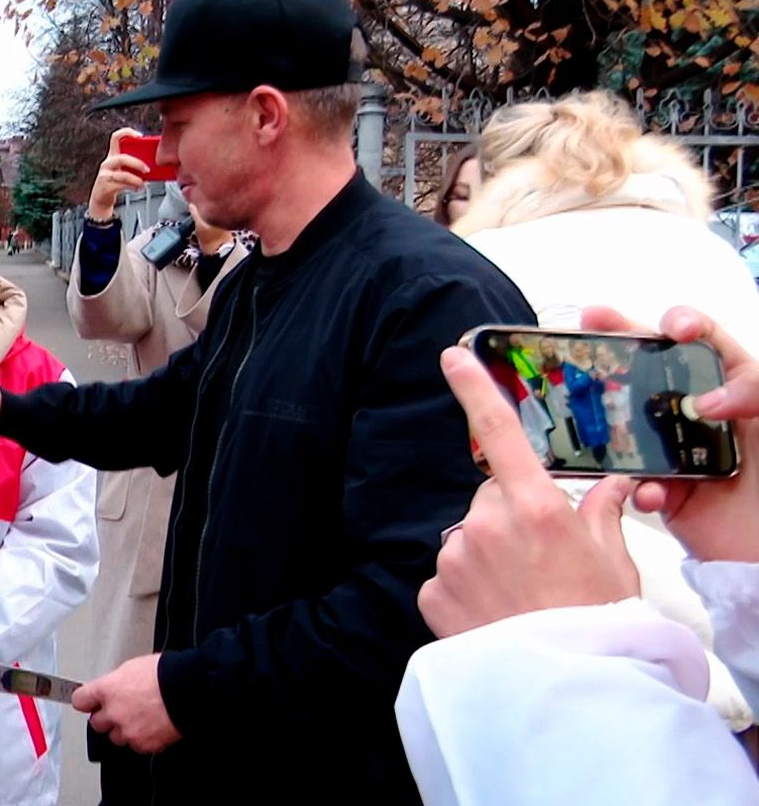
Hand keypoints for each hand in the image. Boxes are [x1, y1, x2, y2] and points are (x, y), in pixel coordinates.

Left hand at [73, 654, 179, 752]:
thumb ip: (115, 683)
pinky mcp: (145, 744)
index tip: (89, 702)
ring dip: (125, 730)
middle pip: (96, 723)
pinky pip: (137, 745)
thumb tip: (112, 689)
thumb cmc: (165, 674)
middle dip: (106, 718)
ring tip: (141, 718)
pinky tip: (153, 726)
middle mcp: (113, 713)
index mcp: (106, 690)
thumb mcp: (132, 668)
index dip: (86, 701)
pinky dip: (143, 738)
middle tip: (121, 710)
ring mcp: (128, 731)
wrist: (188, 691)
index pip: (80, 700)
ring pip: (117, 737)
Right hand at [88, 129, 149, 220]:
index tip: (140, 136)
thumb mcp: (123, 170)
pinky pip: (121, 185)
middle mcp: (107, 163)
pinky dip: (132, 187)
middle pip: (122, 158)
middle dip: (137, 163)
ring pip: (122, 174)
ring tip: (143, 182)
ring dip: (136, 179)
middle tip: (147, 169)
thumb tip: (153, 163)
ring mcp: (104, 175)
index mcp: (112, 155)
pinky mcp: (105, 186)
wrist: (101, 199)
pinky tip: (138, 188)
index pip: (116, 137)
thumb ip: (134, 165)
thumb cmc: (115, 183)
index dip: (127, 133)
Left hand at [416, 345, 638, 637]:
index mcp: (535, 507)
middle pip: (489, 500)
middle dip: (509, 519)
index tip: (452, 357)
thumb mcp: (613, 562)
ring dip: (486, 556)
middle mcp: (486, 524)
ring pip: (466, 539)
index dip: (474, 389)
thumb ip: (602, 514)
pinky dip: (466, 589)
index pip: (500, 433)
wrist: (569, 688)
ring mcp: (454, 558)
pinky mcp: (432, 591)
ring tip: (520, 594)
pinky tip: (495, 611)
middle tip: (540, 561)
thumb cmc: (598, 622)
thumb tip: (612, 485)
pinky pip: (447, 576)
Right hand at [583, 306, 758, 563]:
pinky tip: (651, 492)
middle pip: (652, 368)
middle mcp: (699, 414)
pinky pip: (635, 481)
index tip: (669, 329)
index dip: (682, 325)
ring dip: (607, 414)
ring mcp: (676, 450)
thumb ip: (755, 390)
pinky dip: (636, 486)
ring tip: (586, 404)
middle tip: (589, 323)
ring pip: (630, 420)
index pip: (704, 343)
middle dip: (617, 342)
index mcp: (733, 389)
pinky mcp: (664, 490)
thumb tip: (708, 398)